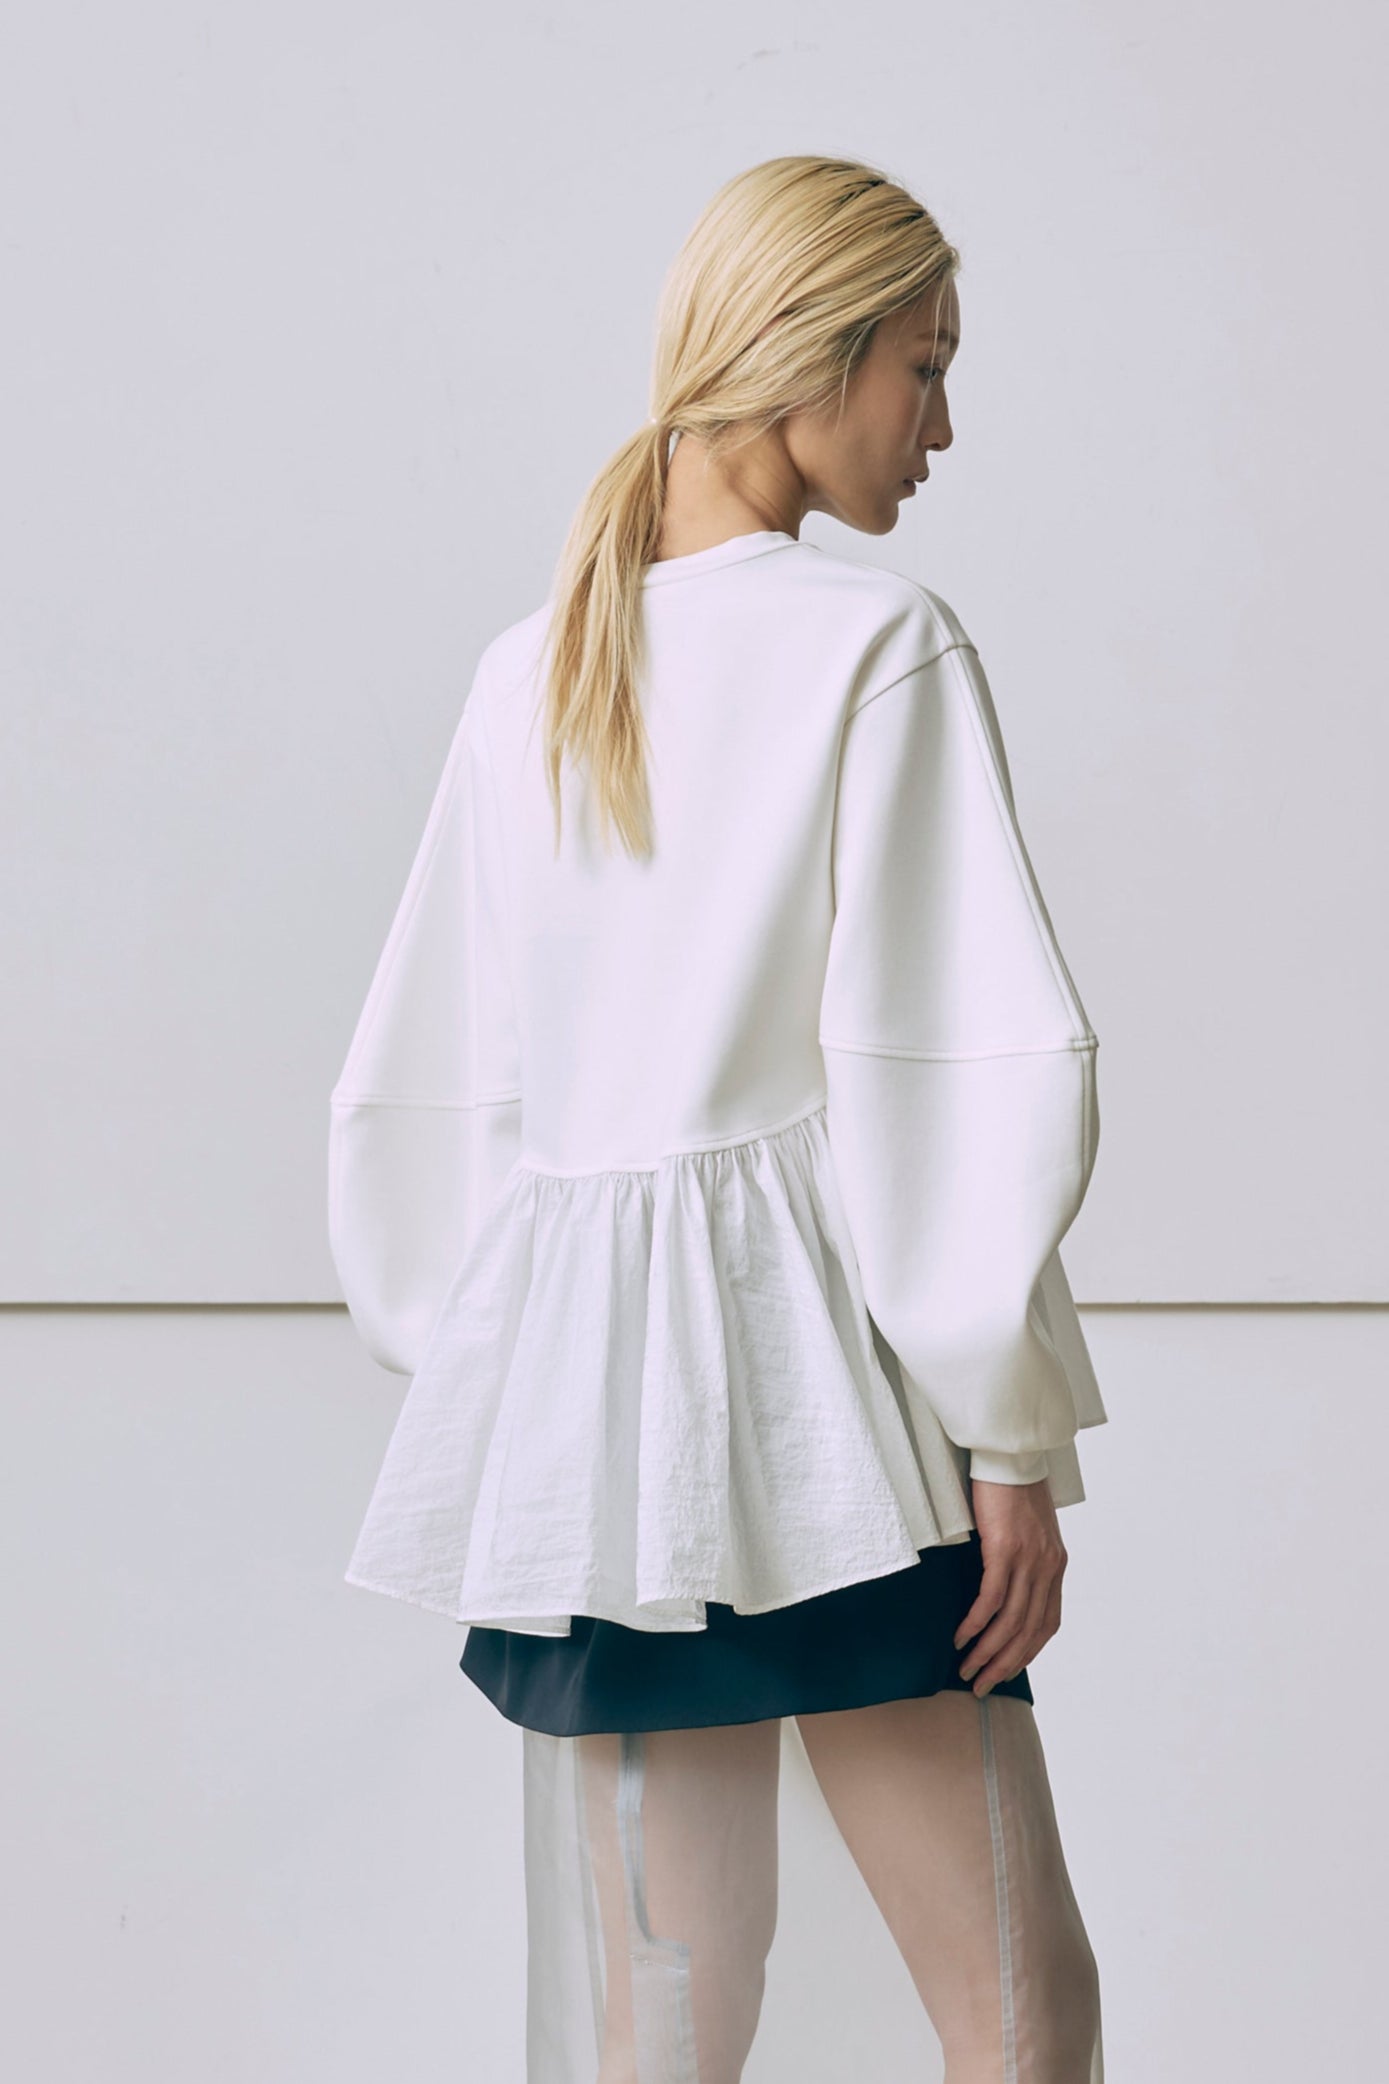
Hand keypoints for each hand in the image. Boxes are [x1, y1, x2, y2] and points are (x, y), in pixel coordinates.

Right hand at [954, 1476, 1066, 1695]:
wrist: (1010, 1451)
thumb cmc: (1014, 1487)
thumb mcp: (1030, 1529)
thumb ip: (1025, 1558)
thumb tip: (1006, 1585)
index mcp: (1056, 1564)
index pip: (1048, 1622)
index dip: (1028, 1651)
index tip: (1007, 1670)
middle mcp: (1047, 1566)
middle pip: (1029, 1630)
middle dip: (1005, 1663)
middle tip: (982, 1684)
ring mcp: (1028, 1558)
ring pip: (1010, 1620)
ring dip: (988, 1651)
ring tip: (968, 1668)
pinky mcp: (1005, 1548)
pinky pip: (991, 1597)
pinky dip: (977, 1622)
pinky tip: (962, 1636)